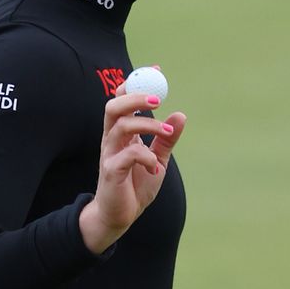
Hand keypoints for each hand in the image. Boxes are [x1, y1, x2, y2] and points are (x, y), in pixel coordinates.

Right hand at [79, 86, 185, 254]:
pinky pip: (127, 155)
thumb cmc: (135, 186)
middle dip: (135, 97)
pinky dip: (145, 157)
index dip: (137, 82)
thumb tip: (180, 115)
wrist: (120, 217)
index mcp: (120, 133)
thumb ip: (166, 139)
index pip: (123, 99)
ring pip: (120, 126)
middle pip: (114, 107)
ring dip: (147, 125)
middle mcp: (111, 140)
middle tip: (159, 100)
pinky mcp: (111, 172)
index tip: (157, 71)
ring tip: (166, 132)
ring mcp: (109, 155)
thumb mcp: (157, 159)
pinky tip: (155, 168)